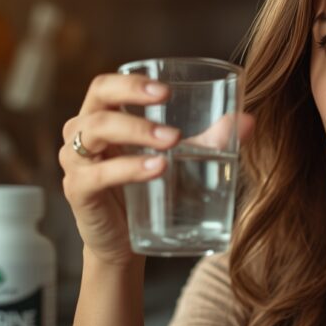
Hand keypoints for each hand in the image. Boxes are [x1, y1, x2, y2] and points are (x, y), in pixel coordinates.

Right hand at [59, 73, 254, 266]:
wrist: (124, 244)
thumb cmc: (148, 191)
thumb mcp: (179, 160)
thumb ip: (210, 139)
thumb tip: (249, 122)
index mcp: (102, 117)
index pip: (105, 85)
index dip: (131, 81)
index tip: (166, 89)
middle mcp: (81, 134)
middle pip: (97, 99)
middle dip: (131, 95)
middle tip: (166, 100)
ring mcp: (75, 162)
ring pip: (94, 131)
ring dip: (135, 130)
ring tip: (171, 141)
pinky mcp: (78, 191)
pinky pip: (96, 174)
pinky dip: (127, 168)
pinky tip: (156, 169)